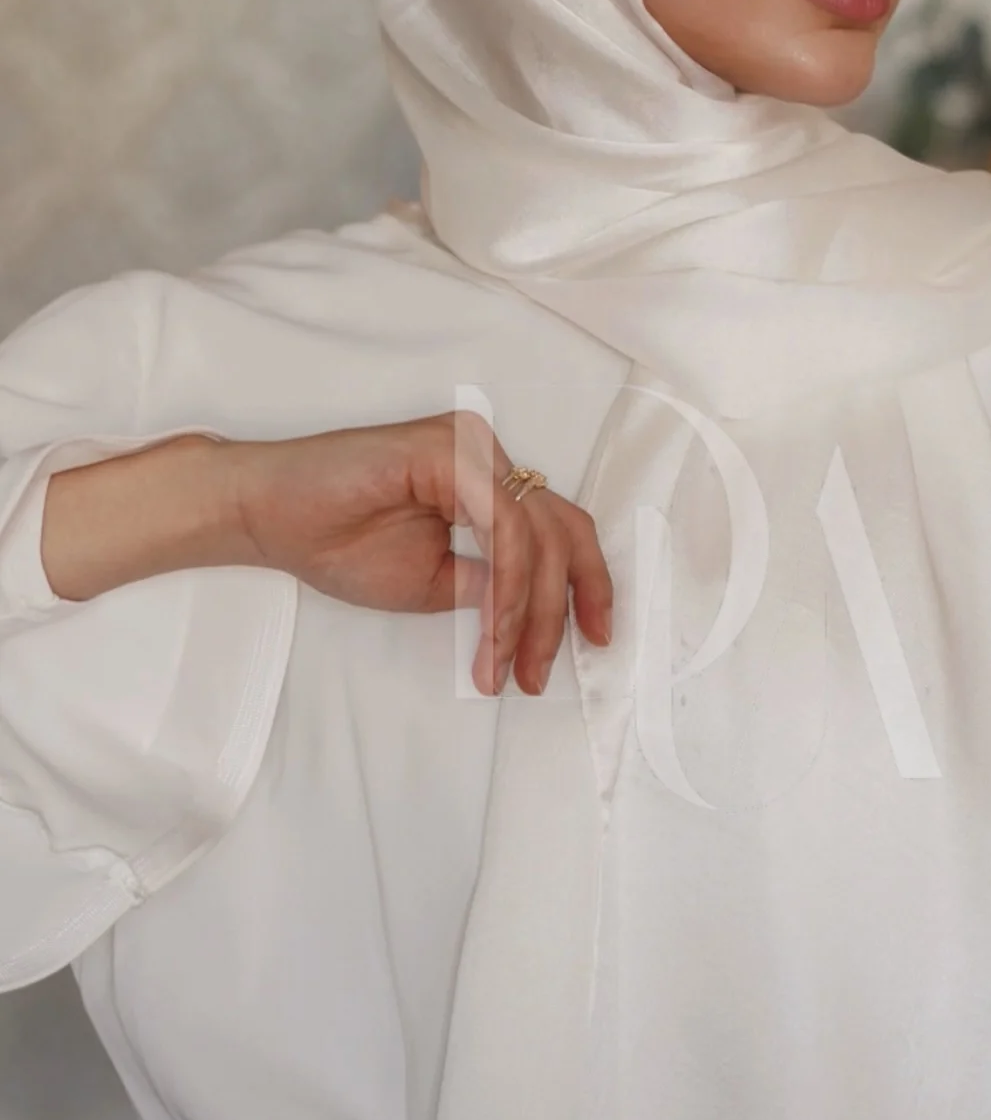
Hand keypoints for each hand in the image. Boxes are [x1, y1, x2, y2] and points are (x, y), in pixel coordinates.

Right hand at [228, 411, 611, 695]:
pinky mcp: (451, 449)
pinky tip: (494, 633)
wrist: (268, 517)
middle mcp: (489, 455)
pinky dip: (506, 588)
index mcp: (489, 481)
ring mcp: (474, 446)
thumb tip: (539, 615)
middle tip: (540, 673)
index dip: (586, 585)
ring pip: (536, 535)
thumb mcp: (437, 582)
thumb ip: (491, 586)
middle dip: (559, 611)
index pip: (558, 530)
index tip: (595, 640)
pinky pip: (503, 527)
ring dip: (527, 613)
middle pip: (559, 533)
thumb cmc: (337, 542)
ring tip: (505, 666)